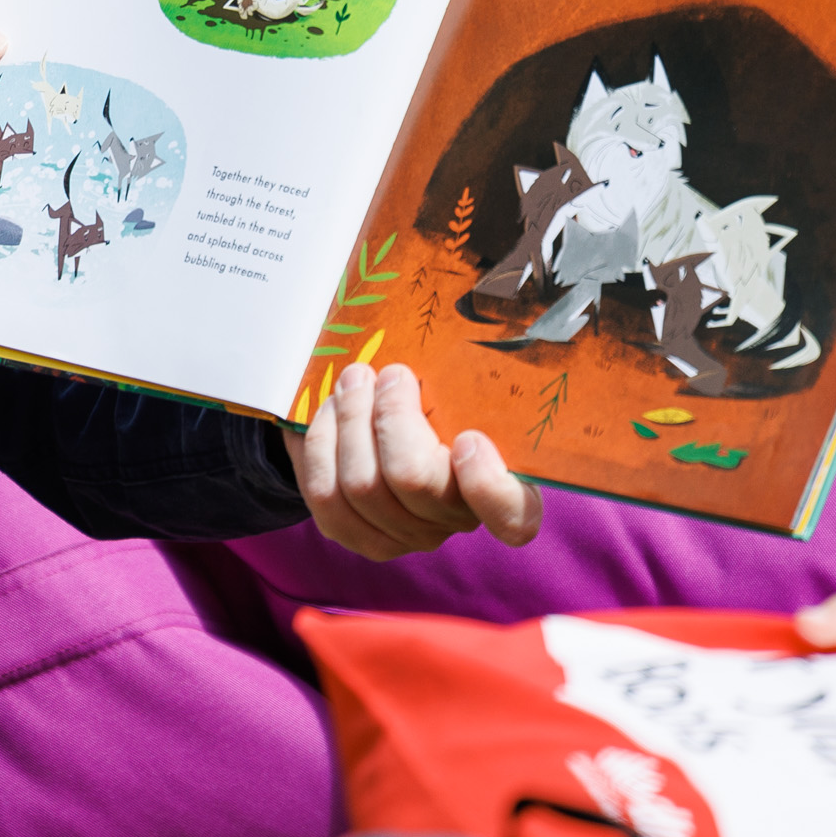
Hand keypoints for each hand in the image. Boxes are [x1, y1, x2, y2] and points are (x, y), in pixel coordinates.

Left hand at [283, 363, 540, 559]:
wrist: (382, 425)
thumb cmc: (438, 395)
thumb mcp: (462, 379)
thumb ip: (466, 369)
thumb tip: (477, 300)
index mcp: (504, 485)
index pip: (513, 516)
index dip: (488, 486)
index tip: (467, 438)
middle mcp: (457, 520)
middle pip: (414, 480)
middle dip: (389, 415)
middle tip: (388, 373)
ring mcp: (407, 535)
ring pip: (363, 486)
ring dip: (351, 420)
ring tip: (354, 381)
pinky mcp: (358, 536)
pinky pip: (327, 494)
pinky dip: (322, 444)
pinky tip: (330, 412)